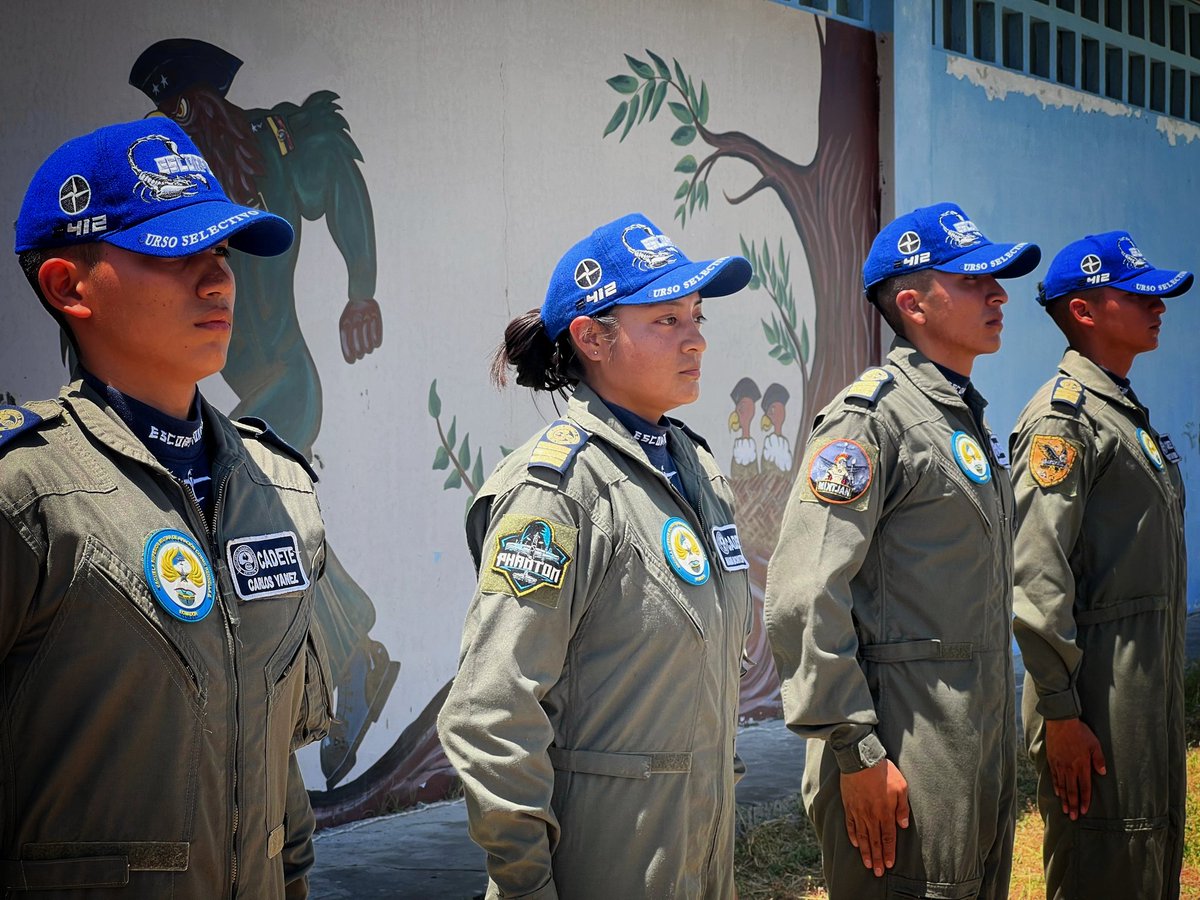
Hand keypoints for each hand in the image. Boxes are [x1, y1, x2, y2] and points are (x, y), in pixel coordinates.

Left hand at [339, 298, 382, 362]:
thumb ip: (346, 338)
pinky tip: (375, 344)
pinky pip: (377, 335)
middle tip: (360, 355)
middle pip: (358, 346)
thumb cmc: (351, 315)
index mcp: (344, 323)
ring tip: (368, 350)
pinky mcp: (376, 316)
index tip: (352, 361)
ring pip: (369, 343)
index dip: (349, 355)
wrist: (360, 297)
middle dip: (359, 354)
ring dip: (368, 349)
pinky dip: (376, 342)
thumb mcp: (344, 323)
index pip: (346, 344)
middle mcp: (354, 321)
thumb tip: (350, 358)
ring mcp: (366, 318)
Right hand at [840, 758, 909, 876]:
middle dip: (877, 858)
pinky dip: (852, 835)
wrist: (861, 760)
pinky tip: (855, 844)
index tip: (890, 864)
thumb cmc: (884, 772)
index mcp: (885, 812)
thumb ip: (902, 808)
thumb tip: (903, 825)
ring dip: (865, 852)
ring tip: (867, 864)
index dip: (889, 852)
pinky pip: (850, 824)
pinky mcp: (849, 805)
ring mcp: (858, 811)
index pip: (888, 837)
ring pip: (862, 836)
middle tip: (878, 872)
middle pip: (874, 841)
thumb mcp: (901, 787)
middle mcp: (870, 815)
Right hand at [1045, 717, 1106, 819]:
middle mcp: (1070, 768)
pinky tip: (1057, 793)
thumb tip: (1102, 772)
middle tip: (1072, 817)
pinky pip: (1054, 777)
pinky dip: (1056, 786)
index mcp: (1082, 766)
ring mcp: (1060, 765)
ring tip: (1065, 810)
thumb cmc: (1080, 732)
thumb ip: (1099, 759)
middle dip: (1073, 805)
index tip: (1084, 811)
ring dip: (1064, 799)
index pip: (1084, 788)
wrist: (1061, 722)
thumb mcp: (1095, 744)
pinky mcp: (1052, 760)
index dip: (1084, 801)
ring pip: (1062, 786)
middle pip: (1072, 791)